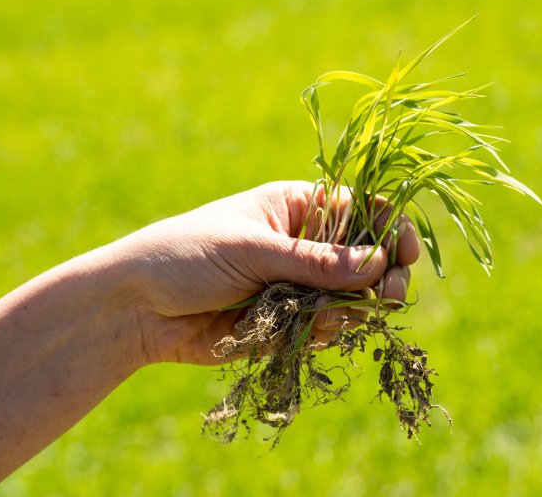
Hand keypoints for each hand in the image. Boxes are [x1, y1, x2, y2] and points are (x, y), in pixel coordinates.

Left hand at [115, 180, 419, 364]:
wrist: (136, 309)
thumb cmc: (187, 255)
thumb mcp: (253, 249)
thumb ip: (315, 262)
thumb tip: (380, 263)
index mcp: (297, 209)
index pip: (360, 211)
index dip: (389, 228)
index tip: (405, 253)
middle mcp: (304, 247)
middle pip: (366, 259)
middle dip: (383, 276)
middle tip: (390, 296)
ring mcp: (298, 287)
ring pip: (351, 299)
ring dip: (356, 309)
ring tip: (341, 317)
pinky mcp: (287, 324)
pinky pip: (326, 329)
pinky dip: (328, 333)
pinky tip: (315, 332)